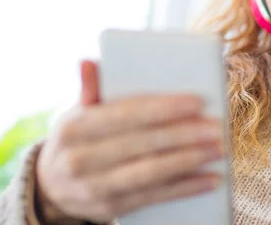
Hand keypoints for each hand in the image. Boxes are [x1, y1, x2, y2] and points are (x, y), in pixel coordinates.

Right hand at [35, 60, 224, 222]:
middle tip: (217, 127)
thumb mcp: (77, 111)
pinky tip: (210, 179)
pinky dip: (185, 188)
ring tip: (218, 149)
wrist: (52, 186)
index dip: (162, 109)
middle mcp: (79, 160)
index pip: (124, 115)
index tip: (196, 102)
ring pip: (150, 173)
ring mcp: (94, 188)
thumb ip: (91, 88)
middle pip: (142, 144)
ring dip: (189, 161)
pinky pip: (154, 197)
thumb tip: (89, 61)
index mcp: (73, 128)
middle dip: (184, 135)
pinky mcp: (110, 209)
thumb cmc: (78, 138)